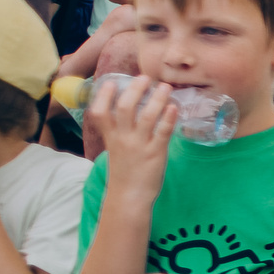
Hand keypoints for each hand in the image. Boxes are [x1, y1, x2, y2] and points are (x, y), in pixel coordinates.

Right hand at [86, 76, 176, 201]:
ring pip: (146, 116)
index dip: (104, 95)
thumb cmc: (125, 171)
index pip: (99, 112)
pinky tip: (174, 107)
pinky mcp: (156, 153)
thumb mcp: (114, 149)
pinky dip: (169, 118)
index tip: (111, 81)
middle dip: (135, 89)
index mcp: (110, 137)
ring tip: (166, 87)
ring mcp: (139, 145)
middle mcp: (123, 138)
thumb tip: (125, 112)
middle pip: (124, 107)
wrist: (130, 196)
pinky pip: (163, 132)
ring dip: (157, 99)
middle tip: (145, 78)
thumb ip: (118, 131)